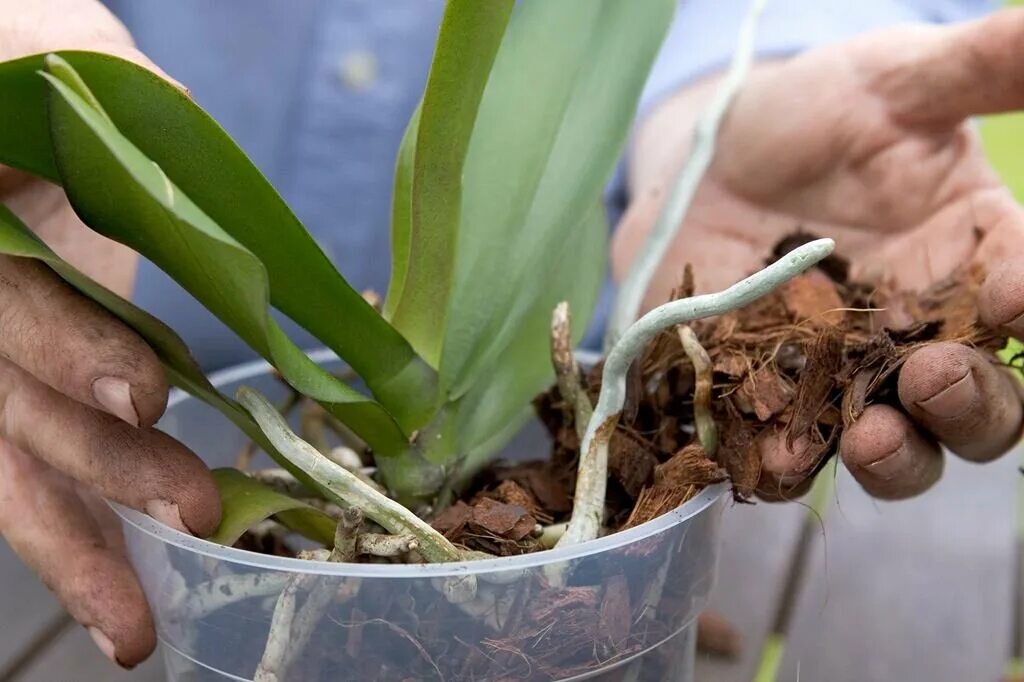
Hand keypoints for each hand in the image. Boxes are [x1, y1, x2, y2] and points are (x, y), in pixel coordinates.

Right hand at [0, 0, 216, 667]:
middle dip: (97, 462)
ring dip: (73, 545)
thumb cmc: (49, 72)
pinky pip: (24, 470)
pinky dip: (75, 537)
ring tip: (131, 626)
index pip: (11, 305)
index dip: (69, 352)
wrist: (15, 93)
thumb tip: (197, 210)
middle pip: (10, 397)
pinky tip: (119, 595)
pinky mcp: (5, 390)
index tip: (143, 399)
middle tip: (190, 508)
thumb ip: (120, 134)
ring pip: (4, 461)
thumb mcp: (72, 68)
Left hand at [613, 9, 1023, 499]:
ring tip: (870, 440)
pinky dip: (787, 462)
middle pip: (979, 403)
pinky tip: (773, 462)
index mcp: (979, 261)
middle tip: (938, 378)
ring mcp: (846, 376)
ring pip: (898, 446)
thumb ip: (985, 67)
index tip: (1018, 293)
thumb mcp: (898, 80)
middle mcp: (924, 334)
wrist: (708, 158)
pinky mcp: (772, 397)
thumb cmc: (813, 117)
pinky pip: (789, 448)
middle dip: (971, 405)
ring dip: (895, 456)